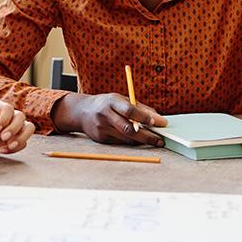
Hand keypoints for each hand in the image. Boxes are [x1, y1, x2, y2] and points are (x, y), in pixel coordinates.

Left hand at [0, 100, 35, 154]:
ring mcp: (17, 126)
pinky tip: (3, 150)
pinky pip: (25, 142)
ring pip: (29, 127)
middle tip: (3, 138)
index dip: (4, 119)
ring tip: (9, 146)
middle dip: (13, 128)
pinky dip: (16, 148)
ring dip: (21, 138)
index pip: (8, 108)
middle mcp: (10, 115)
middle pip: (21, 116)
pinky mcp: (19, 137)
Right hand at [52, 93, 167, 145]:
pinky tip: (137, 139)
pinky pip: (120, 142)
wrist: (82, 112)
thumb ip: (139, 107)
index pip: (129, 110)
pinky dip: (131, 141)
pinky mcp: (101, 138)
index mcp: (111, 101)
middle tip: (160, 139)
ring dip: (142, 140)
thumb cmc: (106, 104)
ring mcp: (102, 128)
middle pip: (129, 128)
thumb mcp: (120, 99)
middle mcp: (105, 114)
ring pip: (126, 138)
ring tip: (153, 140)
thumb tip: (157, 117)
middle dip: (147, 135)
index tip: (159, 122)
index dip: (144, 117)